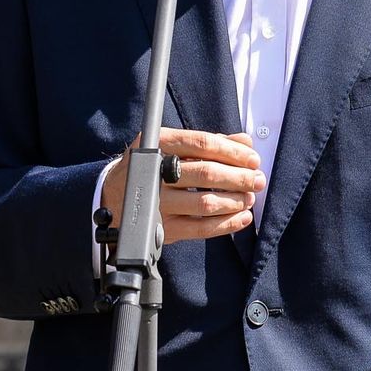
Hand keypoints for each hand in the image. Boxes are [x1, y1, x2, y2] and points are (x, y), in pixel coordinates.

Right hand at [101, 127, 264, 242]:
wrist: (112, 198)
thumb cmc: (152, 167)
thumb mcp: (173, 146)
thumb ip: (209, 142)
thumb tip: (244, 141)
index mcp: (157, 144)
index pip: (202, 143)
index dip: (232, 151)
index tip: (252, 158)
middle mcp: (154, 172)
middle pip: (206, 173)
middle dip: (239, 177)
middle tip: (257, 179)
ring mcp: (157, 203)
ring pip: (205, 202)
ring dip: (234, 200)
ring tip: (250, 197)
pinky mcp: (162, 229)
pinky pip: (200, 229)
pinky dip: (226, 224)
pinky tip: (242, 217)